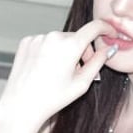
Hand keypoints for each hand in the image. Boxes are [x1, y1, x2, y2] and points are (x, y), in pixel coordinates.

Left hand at [0, 20, 116, 123]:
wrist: (22, 105)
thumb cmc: (52, 98)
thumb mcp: (82, 83)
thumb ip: (98, 62)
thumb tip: (108, 49)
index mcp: (70, 45)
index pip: (94, 27)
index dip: (106, 28)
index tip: (110, 32)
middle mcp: (53, 36)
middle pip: (76, 37)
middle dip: (81, 51)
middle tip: (79, 71)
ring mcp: (38, 38)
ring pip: (60, 40)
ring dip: (64, 51)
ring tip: (58, 73)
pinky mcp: (27, 41)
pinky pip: (45, 42)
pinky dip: (49, 52)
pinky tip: (45, 69)